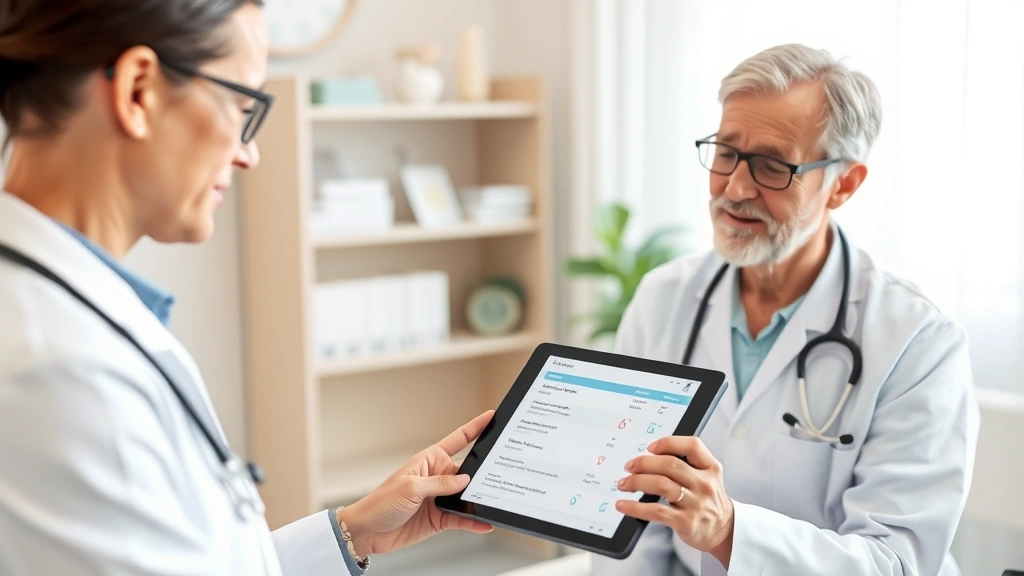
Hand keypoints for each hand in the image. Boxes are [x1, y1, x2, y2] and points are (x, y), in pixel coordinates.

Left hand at [338, 411, 493, 556]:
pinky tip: (484, 522)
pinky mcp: (440, 518)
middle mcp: (437, 477)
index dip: (475, 427)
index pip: (458, 440)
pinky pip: (462, 518)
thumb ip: (441, 483)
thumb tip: (465, 480)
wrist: (367, 531)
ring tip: (493, 501)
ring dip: (478, 499)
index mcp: (429, 460)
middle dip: (482, 473)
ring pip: (466, 496)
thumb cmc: (381, 503)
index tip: (491, 417)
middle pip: (467, 471)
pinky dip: (473, 521)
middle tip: (499, 474)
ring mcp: (439, 498)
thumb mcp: (411, 488)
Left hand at [615, 436, 734, 568]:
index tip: (650, 447)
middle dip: (644, 463)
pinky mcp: (686, 522)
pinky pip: (656, 511)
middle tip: (629, 466)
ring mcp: (696, 504)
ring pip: (662, 485)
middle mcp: (705, 484)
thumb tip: (649, 456)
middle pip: (671, 464)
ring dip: (637, 482)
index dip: (668, 443)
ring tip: (624, 483)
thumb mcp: (707, 477)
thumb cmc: (707, 501)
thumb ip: (686, 464)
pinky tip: (624, 505)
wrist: (723, 530)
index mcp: (710, 468)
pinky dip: (636, 507)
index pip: (692, 446)